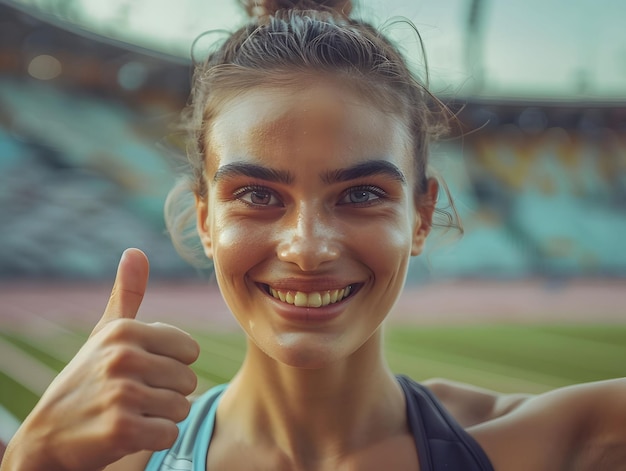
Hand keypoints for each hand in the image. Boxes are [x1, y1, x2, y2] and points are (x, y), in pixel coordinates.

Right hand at [1, 249, 199, 470]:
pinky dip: (154, 438)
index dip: (172, 366)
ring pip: (182, 407)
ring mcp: (122, 393)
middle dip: (167, 394)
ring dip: (161, 417)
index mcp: (125, 330)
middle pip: (188, 380)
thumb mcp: (104, 334)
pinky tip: (127, 434)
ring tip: (130, 413)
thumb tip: (136, 251)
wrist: (46, 436)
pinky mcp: (121, 429)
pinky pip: (169, 433)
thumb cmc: (87, 379)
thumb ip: (127, 294)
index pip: (190, 350)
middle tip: (134, 397)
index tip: (142, 371)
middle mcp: (123, 356)